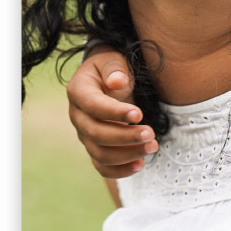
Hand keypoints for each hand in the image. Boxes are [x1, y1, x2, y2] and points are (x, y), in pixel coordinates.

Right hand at [67, 45, 156, 177]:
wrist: (108, 78)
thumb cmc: (112, 68)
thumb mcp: (113, 60)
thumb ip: (114, 69)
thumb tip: (117, 82)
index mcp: (79, 91)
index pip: (93, 106)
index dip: (115, 113)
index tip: (140, 114)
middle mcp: (77, 116)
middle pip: (96, 134)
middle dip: (125, 137)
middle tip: (151, 134)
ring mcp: (84, 134)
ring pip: (100, 153)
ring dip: (127, 154)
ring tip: (152, 147)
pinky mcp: (95, 146)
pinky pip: (102, 165)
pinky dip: (120, 170)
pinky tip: (140, 165)